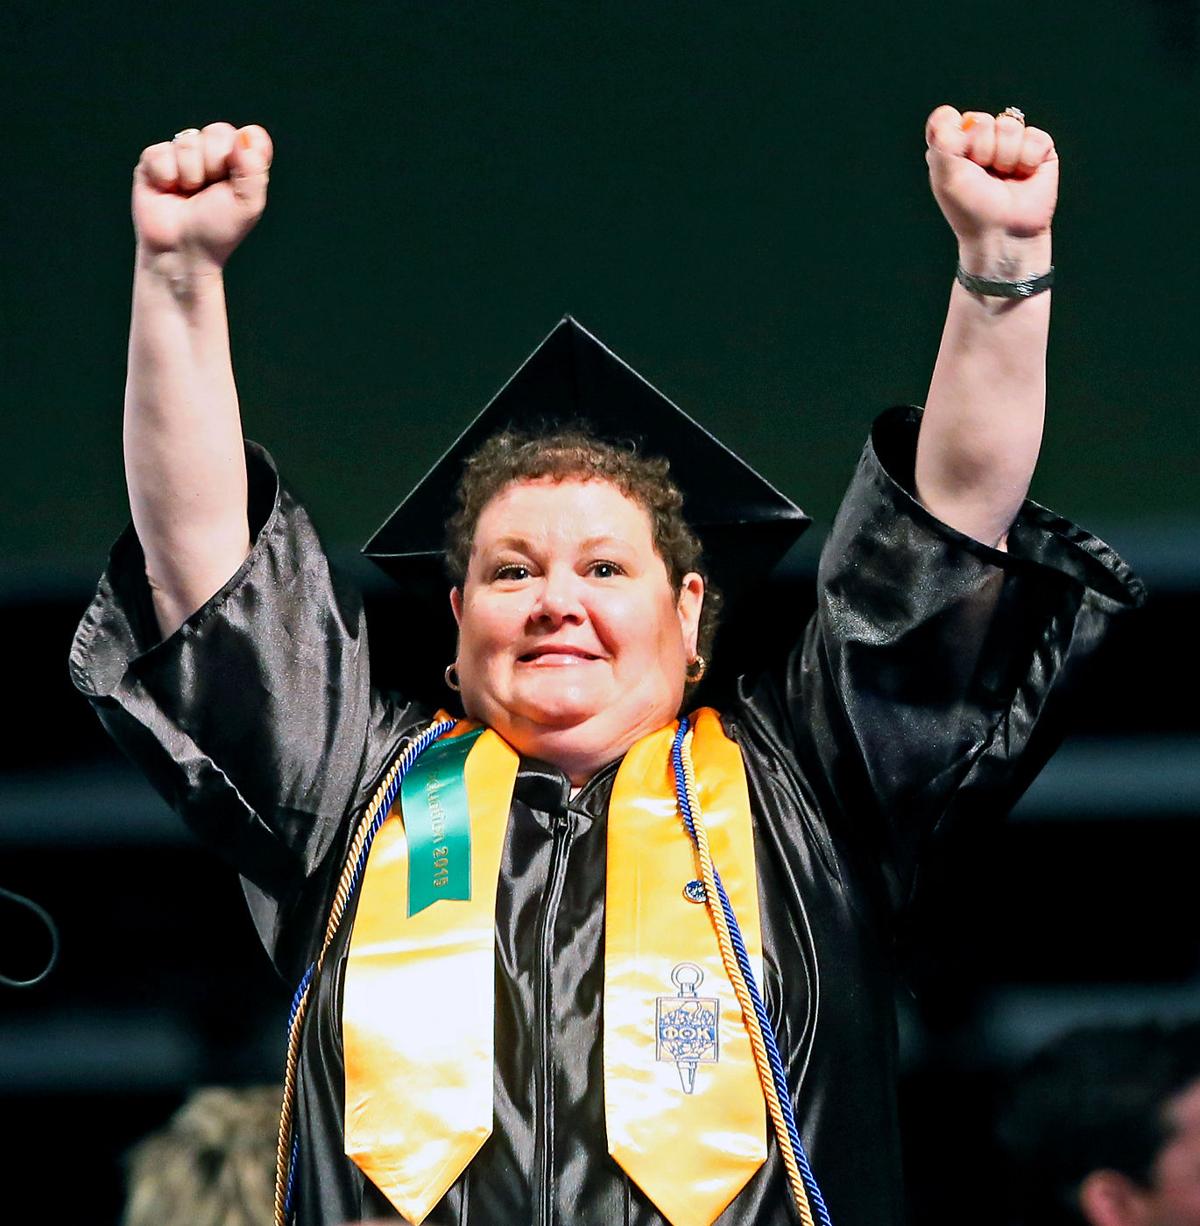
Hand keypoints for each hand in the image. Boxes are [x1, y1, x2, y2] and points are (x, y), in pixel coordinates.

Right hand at [132, 122, 273, 274]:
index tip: (238, 177)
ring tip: (188, 194)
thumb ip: (253, 169)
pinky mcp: (154, 160)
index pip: (252, 135)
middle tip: (210, 191)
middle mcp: (213, 154)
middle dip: (215, 164)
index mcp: (241, 164)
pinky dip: (166, 176)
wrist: (182, 250)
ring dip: (190, 174)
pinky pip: (161, 151)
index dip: (246, 151)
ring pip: (188, 141)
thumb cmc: (217, 231)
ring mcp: (182, 155)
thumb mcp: (247, 205)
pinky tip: (168, 191)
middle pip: (219, 132)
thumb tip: (243, 136)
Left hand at [924, 105, 1057, 245]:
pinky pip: (1034, 136)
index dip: (955, 138)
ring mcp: (1011, 143)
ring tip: (1004, 178)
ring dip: (1005, 157)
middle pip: (980, 120)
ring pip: (1008, 125)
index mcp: (955, 147)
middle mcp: (981, 141)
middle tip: (984, 175)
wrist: (1003, 232)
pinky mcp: (1039, 148)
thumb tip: (948, 112)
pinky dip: (1027, 160)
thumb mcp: (945, 176)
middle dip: (981, 151)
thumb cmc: (971, 209)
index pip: (950, 118)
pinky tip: (1023, 176)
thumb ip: (941, 140)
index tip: (958, 163)